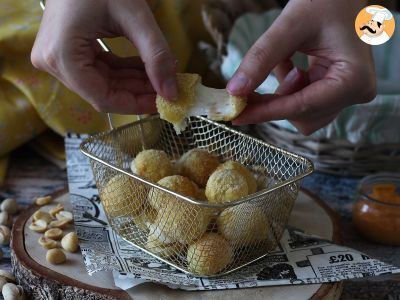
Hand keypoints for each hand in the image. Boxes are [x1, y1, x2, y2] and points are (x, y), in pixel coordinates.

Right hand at [31, 0, 176, 113]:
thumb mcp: (136, 17)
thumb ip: (156, 56)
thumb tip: (171, 93)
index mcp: (62, 56)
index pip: (103, 98)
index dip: (136, 105)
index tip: (163, 102)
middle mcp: (53, 63)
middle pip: (104, 92)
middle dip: (139, 92)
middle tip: (168, 88)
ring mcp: (58, 58)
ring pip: (104, 84)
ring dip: (134, 82)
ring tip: (162, 75)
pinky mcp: (67, 53)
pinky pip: (99, 71)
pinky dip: (124, 71)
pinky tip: (146, 68)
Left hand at [227, 0, 375, 134]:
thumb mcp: (289, 26)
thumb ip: (260, 59)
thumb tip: (234, 92)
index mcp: (354, 79)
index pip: (302, 107)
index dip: (265, 112)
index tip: (236, 115)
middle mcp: (357, 92)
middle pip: (303, 116)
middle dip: (274, 102)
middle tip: (248, 88)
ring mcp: (349, 92)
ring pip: (303, 112)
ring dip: (282, 94)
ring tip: (283, 61)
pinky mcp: (339, 89)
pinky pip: (305, 100)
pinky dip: (288, 87)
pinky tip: (287, 63)